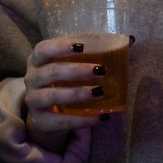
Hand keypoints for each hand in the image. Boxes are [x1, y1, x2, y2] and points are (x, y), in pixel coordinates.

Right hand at [22, 36, 117, 152]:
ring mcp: (33, 101)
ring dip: (76, 93)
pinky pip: (60, 121)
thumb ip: (97, 52)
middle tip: (100, 70)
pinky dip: (82, 120)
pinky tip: (101, 117)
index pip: (43, 49)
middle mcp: (31, 79)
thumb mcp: (74, 65)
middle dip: (76, 70)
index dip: (60, 47)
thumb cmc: (64, 81)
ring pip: (51, 96)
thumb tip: (130, 40)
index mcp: (38, 60)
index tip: (81, 46)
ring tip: (100, 92)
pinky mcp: (40, 122)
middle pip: (50, 72)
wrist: (49, 113)